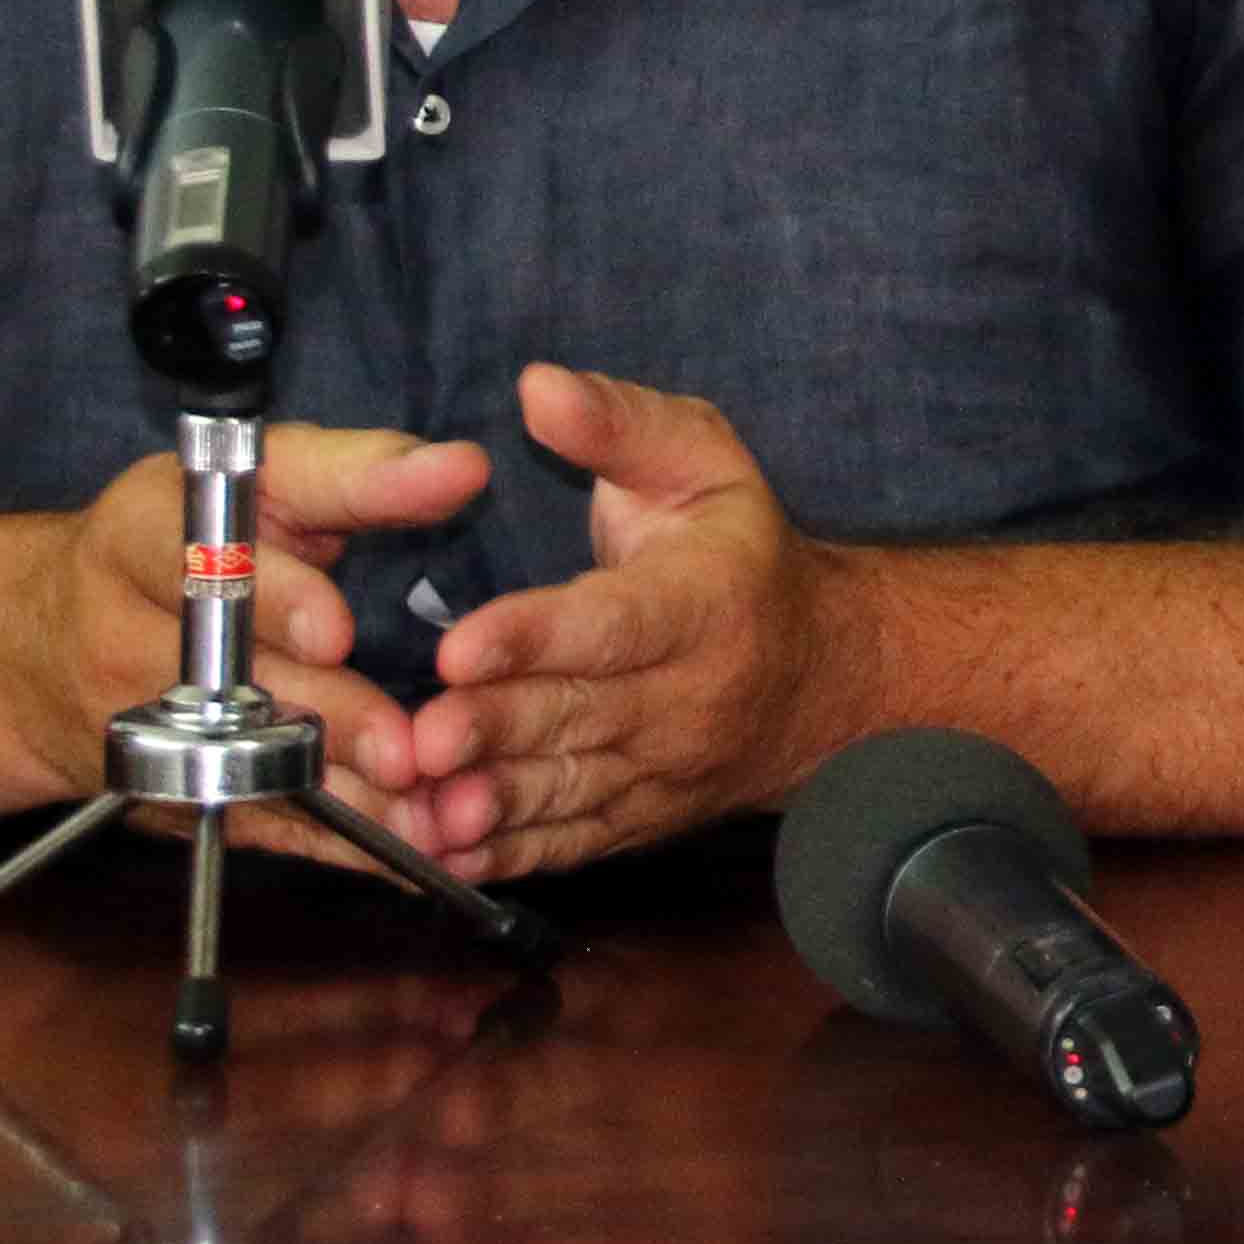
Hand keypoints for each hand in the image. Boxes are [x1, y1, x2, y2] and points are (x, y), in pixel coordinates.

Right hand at [5, 425, 481, 864]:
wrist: (48, 646)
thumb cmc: (189, 541)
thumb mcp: (261, 482)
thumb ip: (361, 474)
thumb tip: (463, 466)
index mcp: (141, 535)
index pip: (204, 561)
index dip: (274, 598)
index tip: (336, 629)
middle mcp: (124, 635)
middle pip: (230, 684)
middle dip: (325, 716)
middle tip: (405, 748)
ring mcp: (136, 726)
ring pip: (242, 765)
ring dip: (338, 794)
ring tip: (422, 807)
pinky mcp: (165, 790)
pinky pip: (252, 822)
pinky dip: (331, 841)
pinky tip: (404, 846)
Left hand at [401, 367, 851, 883]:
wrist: (822, 676)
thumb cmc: (742, 554)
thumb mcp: (703, 462)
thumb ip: (619, 424)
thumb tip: (537, 386)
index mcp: (702, 599)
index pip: (615, 621)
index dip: (537, 635)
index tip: (462, 642)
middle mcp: (689, 693)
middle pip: (582, 714)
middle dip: (497, 727)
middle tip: (421, 737)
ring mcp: (665, 766)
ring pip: (572, 788)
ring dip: (494, 804)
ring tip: (425, 809)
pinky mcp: (641, 817)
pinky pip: (573, 842)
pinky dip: (509, 855)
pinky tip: (446, 856)